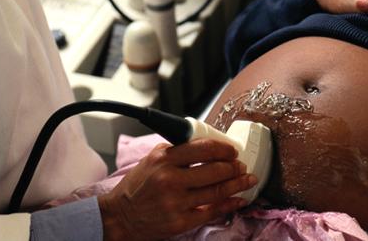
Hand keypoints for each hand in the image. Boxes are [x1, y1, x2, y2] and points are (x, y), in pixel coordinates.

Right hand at [98, 139, 257, 240]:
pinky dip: (229, 204)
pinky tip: (239, 199)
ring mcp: (176, 202)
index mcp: (163, 159)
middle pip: (214, 170)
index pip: (203, 148)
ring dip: (238, 184)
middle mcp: (170, 179)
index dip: (223, 149)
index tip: (232, 150)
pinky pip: (212, 212)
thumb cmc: (136, 188)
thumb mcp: (151, 160)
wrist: (118, 218)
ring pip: (217, 191)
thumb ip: (176, 151)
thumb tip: (206, 146)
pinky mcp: (180, 222)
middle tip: (242, 165)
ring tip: (248, 179)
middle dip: (234, 167)